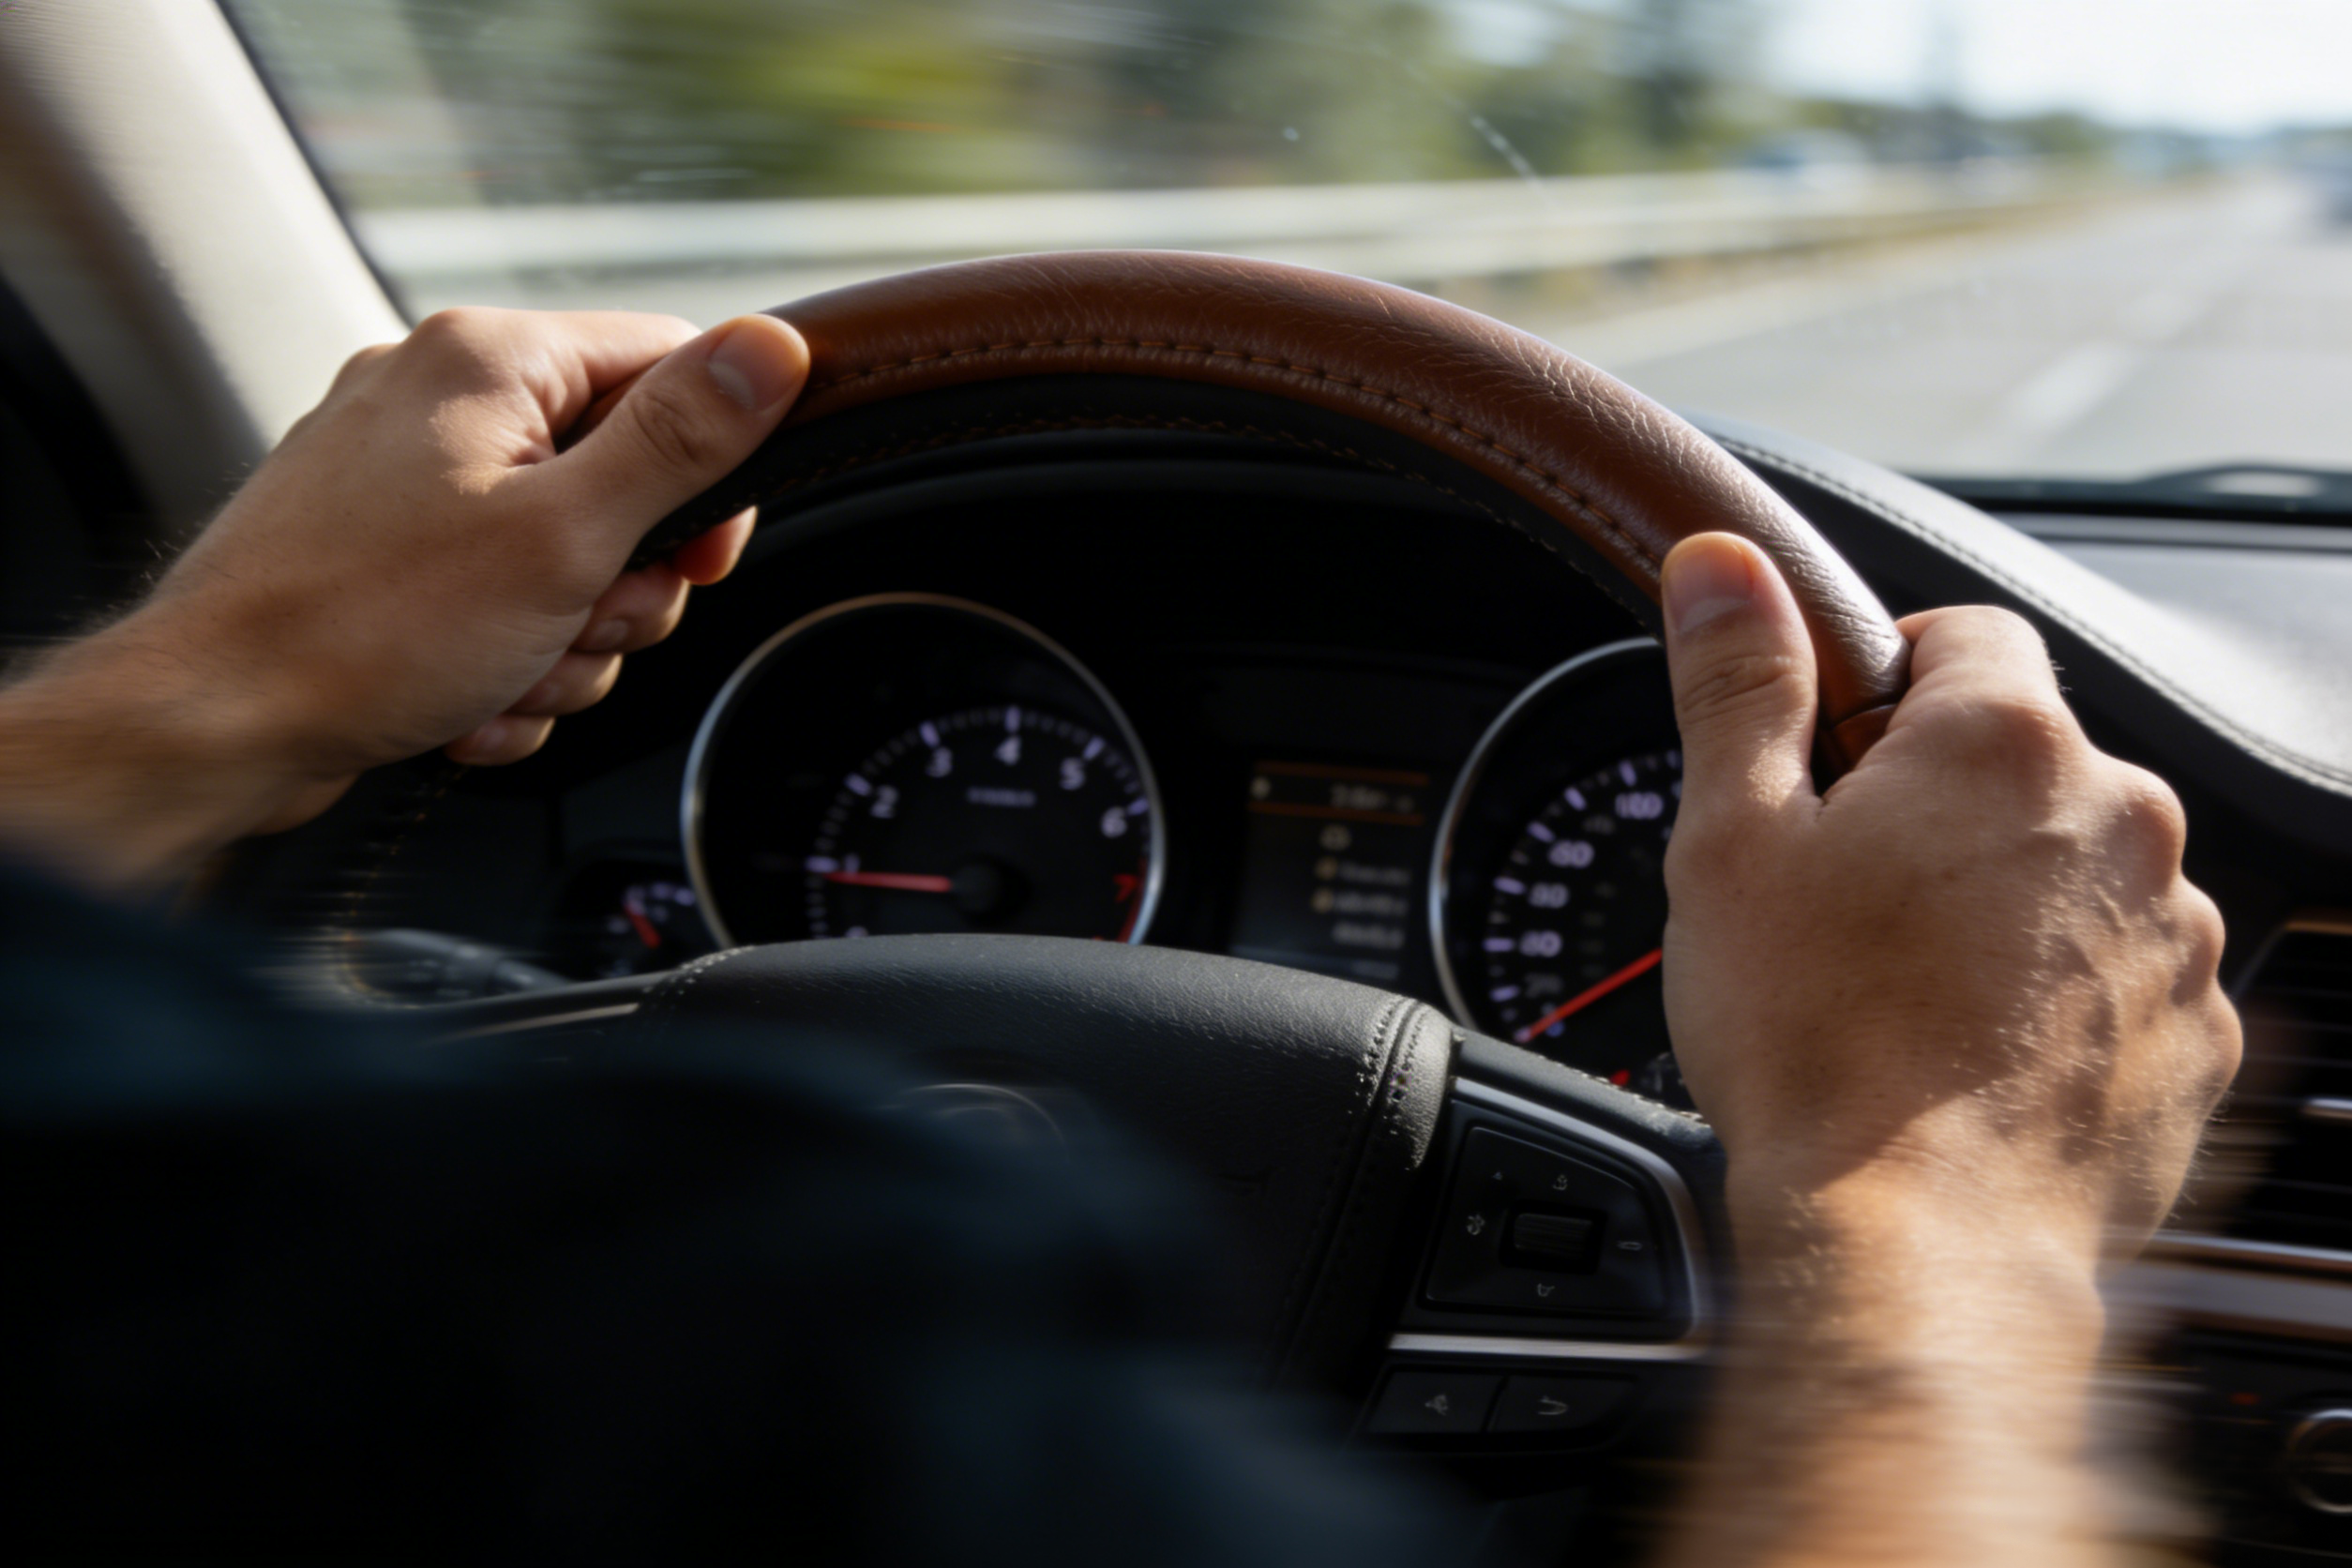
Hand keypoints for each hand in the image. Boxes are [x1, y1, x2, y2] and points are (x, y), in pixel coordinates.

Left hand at [0, 308, 806, 888]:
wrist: (215, 726)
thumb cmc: (367, 629)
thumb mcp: (566, 534)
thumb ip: (681, 440)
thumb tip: (773, 345)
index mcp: (491, 359)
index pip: (668, 364)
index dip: (709, 471)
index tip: (699, 555)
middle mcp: (440, 395)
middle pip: (623, 478)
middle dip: (621, 584)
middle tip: (577, 622)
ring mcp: (403, 475)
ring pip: (566, 558)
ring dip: (563, 640)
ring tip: (505, 671)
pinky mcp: (381, 549)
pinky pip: (498, 599)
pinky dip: (501, 660)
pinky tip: (466, 695)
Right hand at [1651, 532, 2239, 1567]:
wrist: (1920, 1249)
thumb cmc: (1819, 1048)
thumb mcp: (1730, 839)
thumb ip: (1737, 681)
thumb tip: (1719, 564)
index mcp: (2004, 745)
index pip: (1961, 633)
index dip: (1880, 684)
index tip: (1830, 758)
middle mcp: (2120, 819)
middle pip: (2022, 756)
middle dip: (1937, 802)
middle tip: (1840, 893)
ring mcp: (2171, 932)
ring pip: (2074, 868)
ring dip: (2003, 898)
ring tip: (1903, 989)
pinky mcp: (2195, 1034)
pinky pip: (2119, 971)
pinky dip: (2055, 991)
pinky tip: (1967, 1050)